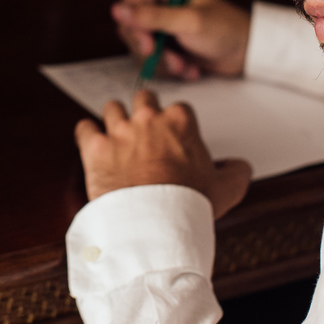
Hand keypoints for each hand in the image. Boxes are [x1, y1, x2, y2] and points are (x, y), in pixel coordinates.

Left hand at [74, 89, 251, 215]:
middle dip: (144, 111)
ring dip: (114, 119)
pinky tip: (91, 143)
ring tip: (117, 135)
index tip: (174, 137)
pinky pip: (84, 128)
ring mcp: (119, 131)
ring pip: (112, 108)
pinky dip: (87, 135)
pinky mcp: (95, 147)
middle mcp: (147, 119)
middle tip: (145, 129)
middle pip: (144, 98)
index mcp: (180, 121)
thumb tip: (239, 167)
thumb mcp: (226, 189)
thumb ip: (236, 172)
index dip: (175, 123)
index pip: (179, 108)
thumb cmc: (187, 205)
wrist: (153, 225)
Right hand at [112, 0, 250, 80]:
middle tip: (174, 61)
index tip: (150, 47)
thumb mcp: (189, 23)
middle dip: (152, 52)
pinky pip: (149, 59)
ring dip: (162, 63)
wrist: (246, 52)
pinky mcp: (163, 40)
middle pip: (129, 30)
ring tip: (186, 66)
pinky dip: (168, 68)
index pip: (127, 7)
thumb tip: (117, 11)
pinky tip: (188, 68)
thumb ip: (153, 17)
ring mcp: (158, 21)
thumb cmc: (225, 29)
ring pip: (138, 48)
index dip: (135, 30)